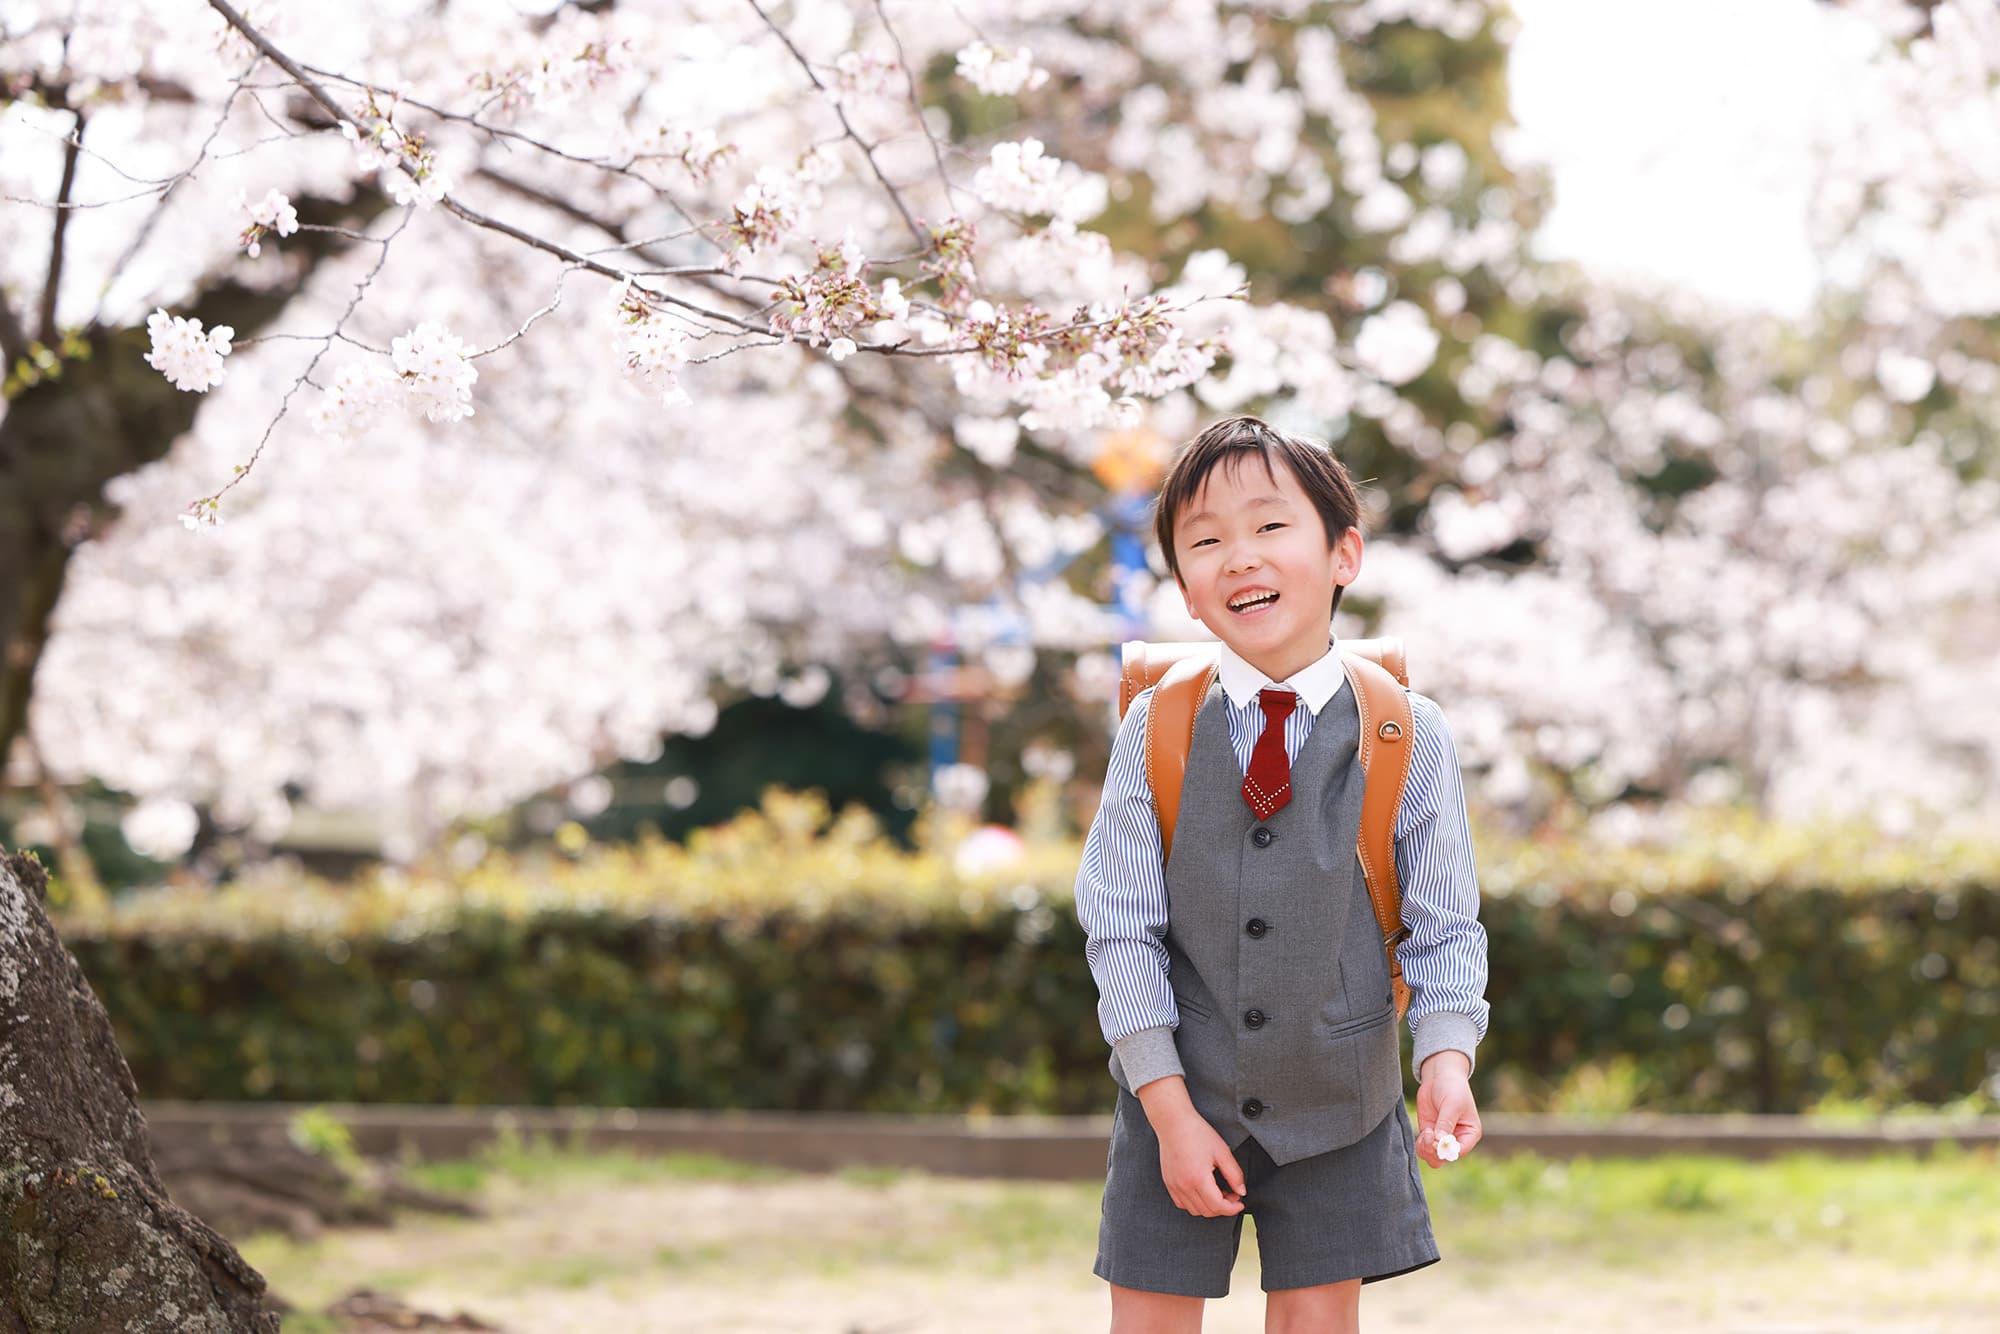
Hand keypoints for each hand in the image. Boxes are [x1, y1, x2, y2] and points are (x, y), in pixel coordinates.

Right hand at [1135, 1076, 1245, 1215]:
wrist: (1173, 1122)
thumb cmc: (1197, 1133)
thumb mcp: (1222, 1151)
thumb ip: (1234, 1174)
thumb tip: (1241, 1191)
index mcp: (1198, 1178)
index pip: (1218, 1206)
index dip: (1232, 1208)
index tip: (1240, 1202)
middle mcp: (1184, 1185)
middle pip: (1207, 1211)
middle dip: (1223, 1207)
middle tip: (1232, 1194)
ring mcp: (1174, 1185)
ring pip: (1194, 1210)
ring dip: (1209, 1207)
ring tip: (1217, 1192)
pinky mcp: (1169, 1182)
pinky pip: (1182, 1203)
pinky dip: (1194, 1203)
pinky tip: (1202, 1191)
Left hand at [1415, 1050, 1481, 1167]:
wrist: (1439, 1076)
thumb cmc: (1452, 1088)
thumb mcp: (1452, 1105)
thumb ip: (1446, 1123)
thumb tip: (1440, 1141)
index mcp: (1470, 1134)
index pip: (1459, 1151)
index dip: (1447, 1150)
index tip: (1437, 1139)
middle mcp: (1457, 1139)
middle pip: (1445, 1158)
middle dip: (1434, 1152)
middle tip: (1427, 1136)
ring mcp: (1442, 1138)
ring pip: (1433, 1157)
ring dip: (1426, 1150)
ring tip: (1424, 1133)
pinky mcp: (1429, 1133)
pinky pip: (1424, 1149)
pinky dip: (1420, 1145)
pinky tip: (1422, 1133)